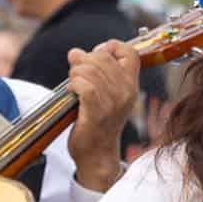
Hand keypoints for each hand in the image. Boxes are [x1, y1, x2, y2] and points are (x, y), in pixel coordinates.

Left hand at [66, 39, 139, 190]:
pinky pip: (85, 86)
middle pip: (103, 57)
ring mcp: (113, 103)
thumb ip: (93, 70)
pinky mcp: (97, 113)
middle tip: (77, 76)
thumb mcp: (104, 93)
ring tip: (73, 85)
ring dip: (75, 74)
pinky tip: (72, 92)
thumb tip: (75, 52)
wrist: (97, 154)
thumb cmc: (97, 123)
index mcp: (131, 85)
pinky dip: (74, 85)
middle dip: (84, 61)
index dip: (111, 47)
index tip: (97, 56)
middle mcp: (126, 92)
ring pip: (90, 70)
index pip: (130, 52)